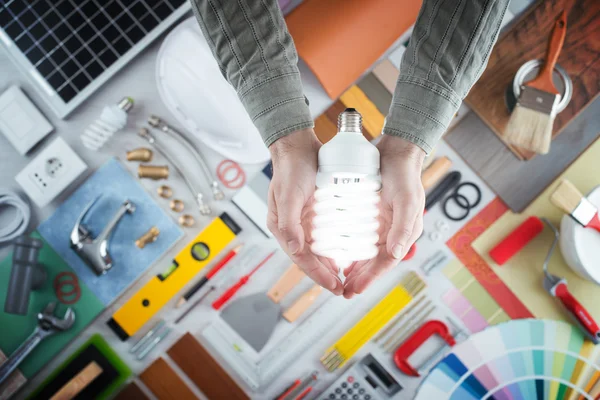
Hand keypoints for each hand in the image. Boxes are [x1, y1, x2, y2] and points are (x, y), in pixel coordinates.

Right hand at [267, 129, 343, 294]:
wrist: (297, 145)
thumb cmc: (291, 168)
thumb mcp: (290, 196)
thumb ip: (289, 225)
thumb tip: (296, 251)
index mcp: (281, 227)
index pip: (301, 259)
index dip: (318, 275)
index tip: (334, 286)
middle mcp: (291, 227)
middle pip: (309, 258)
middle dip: (325, 274)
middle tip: (343, 286)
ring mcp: (302, 220)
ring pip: (316, 249)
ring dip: (329, 262)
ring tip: (346, 274)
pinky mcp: (312, 212)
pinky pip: (323, 234)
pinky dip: (333, 245)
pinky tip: (346, 249)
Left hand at [342, 136, 424, 297]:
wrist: (397, 151)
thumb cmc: (404, 175)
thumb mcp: (406, 200)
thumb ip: (402, 227)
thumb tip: (396, 254)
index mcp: (405, 233)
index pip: (386, 262)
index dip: (370, 278)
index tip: (354, 289)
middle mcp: (394, 231)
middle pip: (374, 261)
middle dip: (359, 278)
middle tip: (342, 291)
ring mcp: (383, 224)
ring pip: (366, 252)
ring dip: (354, 265)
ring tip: (338, 277)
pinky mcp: (371, 214)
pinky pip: (359, 236)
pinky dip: (350, 246)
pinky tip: (337, 251)